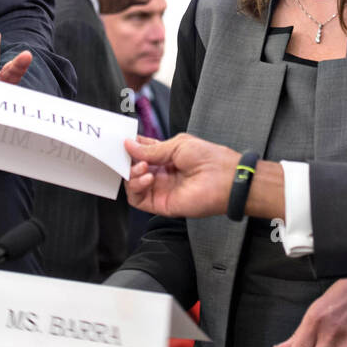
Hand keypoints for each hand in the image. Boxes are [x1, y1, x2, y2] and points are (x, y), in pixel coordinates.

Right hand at [124, 134, 238, 217]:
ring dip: (132, 174)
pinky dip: (135, 188)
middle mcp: (161, 173)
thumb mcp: (178, 145)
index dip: (131, 147)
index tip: (123, 141)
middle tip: (129, 155)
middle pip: (133, 168)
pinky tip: (148, 178)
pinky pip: (137, 199)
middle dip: (128, 161)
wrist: (224, 180)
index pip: (142, 152)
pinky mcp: (160, 204)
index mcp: (167, 156)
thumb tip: (129, 145)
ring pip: (132, 184)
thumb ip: (151, 149)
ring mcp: (160, 188)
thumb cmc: (209, 159)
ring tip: (144, 167)